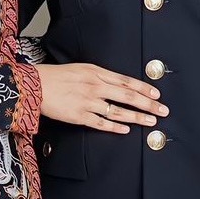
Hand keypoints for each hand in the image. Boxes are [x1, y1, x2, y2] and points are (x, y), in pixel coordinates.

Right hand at [36, 64, 168, 133]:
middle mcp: (96, 86)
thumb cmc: (57, 75)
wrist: (36, 85)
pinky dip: (115, 127)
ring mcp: (89, 102)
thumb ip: (100, 75)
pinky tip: (126, 130)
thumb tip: (118, 83)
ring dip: (137, 117)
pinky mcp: (80, 116)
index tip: (157, 94)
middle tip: (163, 110)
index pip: (126, 81)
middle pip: (128, 96)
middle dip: (148, 104)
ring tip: (151, 121)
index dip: (144, 88)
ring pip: (119, 111)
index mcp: (97, 72)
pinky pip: (102, 123)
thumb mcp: (82, 68)